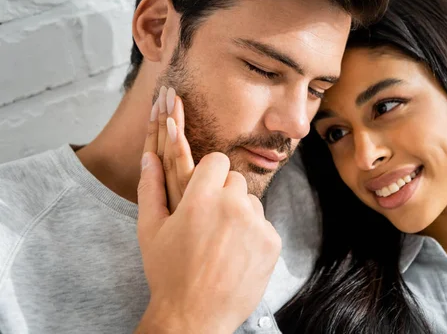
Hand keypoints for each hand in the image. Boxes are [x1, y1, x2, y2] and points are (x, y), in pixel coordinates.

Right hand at [135, 87, 281, 333]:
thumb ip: (150, 187)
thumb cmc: (168, 273)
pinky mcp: (271, 243)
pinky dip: (254, 236)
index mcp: (201, 198)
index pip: (217, 161)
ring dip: (240, 215)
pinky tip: (236, 255)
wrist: (194, 317)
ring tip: (222, 242)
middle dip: (224, 195)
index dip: (209, 175)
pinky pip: (265, 225)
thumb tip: (149, 156)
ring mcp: (256, 224)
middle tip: (210, 222)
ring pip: (252, 203)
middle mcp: (232, 206)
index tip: (203, 191)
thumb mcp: (150, 229)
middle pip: (236, 180)